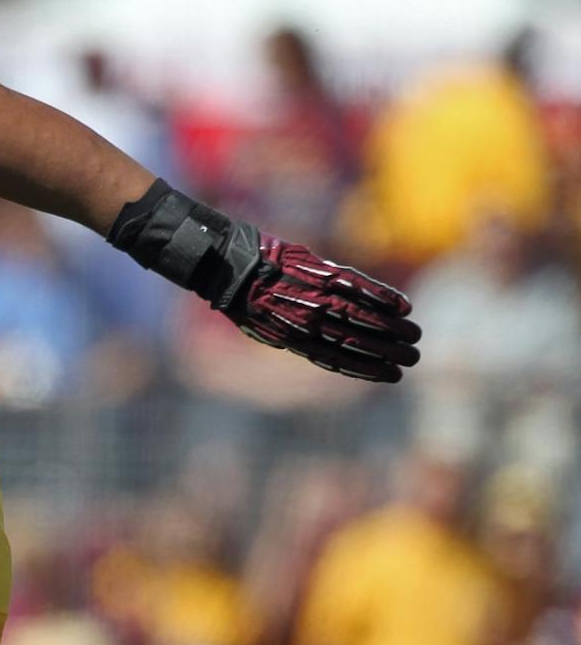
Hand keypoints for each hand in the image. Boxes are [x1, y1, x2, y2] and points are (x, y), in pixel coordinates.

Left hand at [220, 235, 421, 383]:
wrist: (230, 268)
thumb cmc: (244, 300)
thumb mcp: (266, 327)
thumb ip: (297, 336)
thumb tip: (321, 346)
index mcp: (295, 340)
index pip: (338, 359)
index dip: (367, 369)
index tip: (392, 375)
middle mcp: (309, 322)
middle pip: (356, 340)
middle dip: (388, 351)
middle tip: (414, 357)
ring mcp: (317, 298)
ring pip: (362, 317)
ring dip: (392, 328)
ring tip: (415, 336)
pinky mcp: (321, 274)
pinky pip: (358, 287)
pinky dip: (382, 297)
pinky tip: (403, 307)